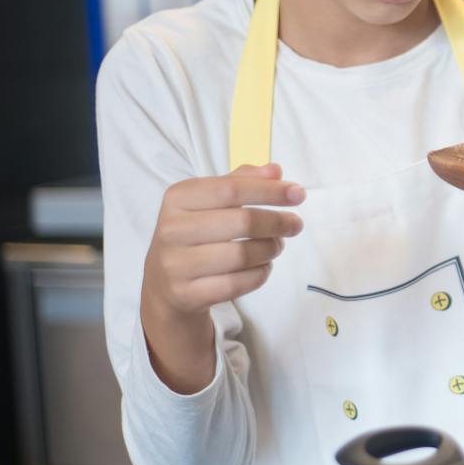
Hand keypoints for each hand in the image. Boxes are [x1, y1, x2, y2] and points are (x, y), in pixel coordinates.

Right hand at [140, 163, 303, 393]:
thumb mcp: (209, 201)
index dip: (270, 191)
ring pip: (243, 255)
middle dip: (277, 222)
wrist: (165, 284)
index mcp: (177, 198)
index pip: (232, 189)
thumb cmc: (195, 233)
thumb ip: (241, 181)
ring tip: (277, 245)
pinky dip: (260, 273)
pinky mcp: (187, 294)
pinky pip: (238, 284)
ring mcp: (176, 265)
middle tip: (295, 224)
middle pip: (242, 222)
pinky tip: (264, 265)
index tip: (299, 194)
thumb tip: (275, 170)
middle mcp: (171, 229)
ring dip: (271, 249)